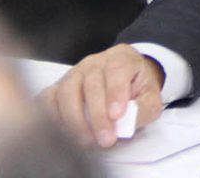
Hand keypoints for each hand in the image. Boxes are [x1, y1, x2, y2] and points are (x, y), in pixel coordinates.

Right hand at [37, 44, 164, 148]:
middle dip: (97, 116)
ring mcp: (74, 72)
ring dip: (75, 119)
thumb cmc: (137, 90)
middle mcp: (96, 62)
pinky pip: (48, 98)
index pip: (117, 70)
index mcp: (122, 58)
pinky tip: (64, 132)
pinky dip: (52, 115)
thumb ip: (142, 108)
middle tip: (105, 139)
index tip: (117, 116)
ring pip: (67, 91)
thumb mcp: (150, 98)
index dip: (115, 93)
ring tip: (87, 141)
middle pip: (91, 84)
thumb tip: (124, 123)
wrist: (126, 80)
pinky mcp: (58, 85)